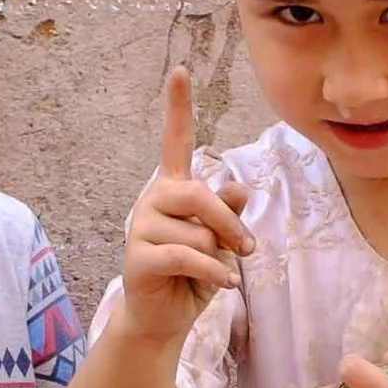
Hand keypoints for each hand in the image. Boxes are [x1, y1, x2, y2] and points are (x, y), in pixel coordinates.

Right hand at [116, 65, 252, 343]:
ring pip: (199, 234)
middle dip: (229, 224)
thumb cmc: (193, 274)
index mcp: (173, 187)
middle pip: (199, 195)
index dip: (177, 107)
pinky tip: (224, 283)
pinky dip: (214, 272)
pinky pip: (188, 257)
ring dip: (219, 257)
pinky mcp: (139, 256)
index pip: (175, 141)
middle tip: (249, 248)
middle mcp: (154, 199)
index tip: (180, 71)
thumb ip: (228, 214)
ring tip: (219, 272)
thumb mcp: (219, 242)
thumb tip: (239, 187)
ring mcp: (142, 227)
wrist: (163, 316)